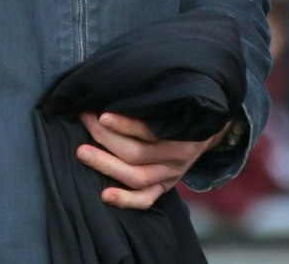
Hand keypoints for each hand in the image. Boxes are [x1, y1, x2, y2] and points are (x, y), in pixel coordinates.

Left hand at [75, 112, 225, 209]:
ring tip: (83, 152)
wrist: (205, 131)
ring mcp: (171, 174)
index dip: (124, 124)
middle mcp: (177, 155)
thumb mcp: (176, 101)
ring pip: (137, 177)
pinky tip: (104, 195)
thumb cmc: (182, 110)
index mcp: (181, 131)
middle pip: (136, 154)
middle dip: (105, 138)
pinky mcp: (165, 187)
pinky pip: (145, 200)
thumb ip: (152, 100)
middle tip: (85, 123)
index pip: (149, 131)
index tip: (101, 115)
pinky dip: (125, 200)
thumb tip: (115, 88)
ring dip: (106, 165)